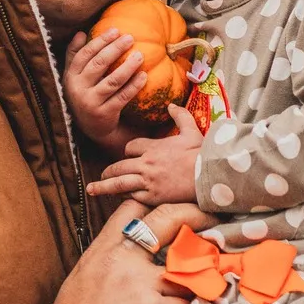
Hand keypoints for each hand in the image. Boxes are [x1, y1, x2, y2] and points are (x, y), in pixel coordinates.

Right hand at [22, 199, 213, 303]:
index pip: (136, 207)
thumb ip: (113, 261)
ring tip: (207, 288)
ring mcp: (139, 285)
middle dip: (199, 215)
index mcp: (104, 249)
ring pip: (189, 268)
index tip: (181, 207)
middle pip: (170, 218)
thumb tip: (140, 255)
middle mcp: (123, 259)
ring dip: (200, 281)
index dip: (161, 202)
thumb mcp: (85, 279)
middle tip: (218, 220)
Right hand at [65, 28, 147, 149]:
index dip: (99, 41)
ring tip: (140, 55)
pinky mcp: (104, 114)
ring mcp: (90, 103)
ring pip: (112, 81)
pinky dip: (134, 85)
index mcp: (70, 77)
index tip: (115, 30)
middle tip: (130, 38)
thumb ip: (74, 56)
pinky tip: (143, 75)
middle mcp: (78, 89)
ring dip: (127, 66)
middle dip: (115, 49)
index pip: (84, 55)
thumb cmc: (85, 94)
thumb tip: (79, 32)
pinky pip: (122, 97)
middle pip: (98, 65)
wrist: (92, 128)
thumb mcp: (75, 77)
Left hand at [87, 105, 201, 202]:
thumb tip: (171, 105)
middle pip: (119, 166)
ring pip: (119, 183)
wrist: (209, 174)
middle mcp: (146, 163)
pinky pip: (132, 196)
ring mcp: (148, 181)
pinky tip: (118, 199)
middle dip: (108, 171)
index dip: (127, 152)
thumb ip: (180, 116)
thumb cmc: (201, 153)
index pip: (130, 148)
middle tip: (102, 175)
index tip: (128, 157)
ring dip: (104, 186)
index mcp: (153, 147)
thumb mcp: (192, 131)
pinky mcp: (153, 196)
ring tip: (93, 189)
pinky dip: (124, 197)